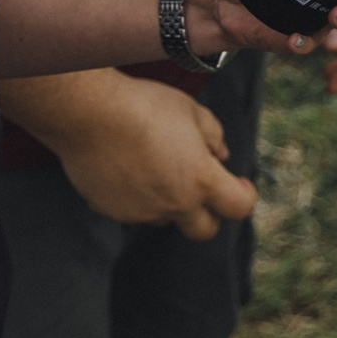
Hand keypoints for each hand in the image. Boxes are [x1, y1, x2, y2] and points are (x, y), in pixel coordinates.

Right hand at [3, 69, 255, 237]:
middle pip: (204, 230)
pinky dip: (137, 196)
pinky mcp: (112, 211)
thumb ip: (214, 136)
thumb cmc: (144, 106)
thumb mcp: (192, 111)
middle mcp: (173, 204)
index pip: (238, 207)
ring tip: (155, 163)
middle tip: (202, 188)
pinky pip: (133, 210)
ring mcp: (141, 212)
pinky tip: (127, 166)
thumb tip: (219, 154)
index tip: (240, 184)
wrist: (91, 113)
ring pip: (165, 217)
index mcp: (200, 180)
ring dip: (169, 200)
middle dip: (209, 214)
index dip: (245, 196)